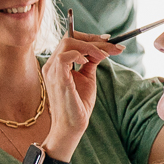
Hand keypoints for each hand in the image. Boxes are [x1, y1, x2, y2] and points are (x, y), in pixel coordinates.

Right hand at [41, 28, 121, 158]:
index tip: (108, 41)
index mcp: (57, 64)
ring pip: (67, 43)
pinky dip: (79, 55)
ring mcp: (52, 71)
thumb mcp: (87, 77)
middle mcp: (52, 65)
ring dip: (90, 46)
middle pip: (69, 38)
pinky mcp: (57, 79)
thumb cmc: (78, 104)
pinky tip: (88, 62)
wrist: (73, 125)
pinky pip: (64, 57)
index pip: (70, 40)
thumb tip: (101, 50)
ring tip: (103, 56)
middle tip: (112, 47)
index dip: (89, 37)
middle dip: (93, 40)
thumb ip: (90, 62)